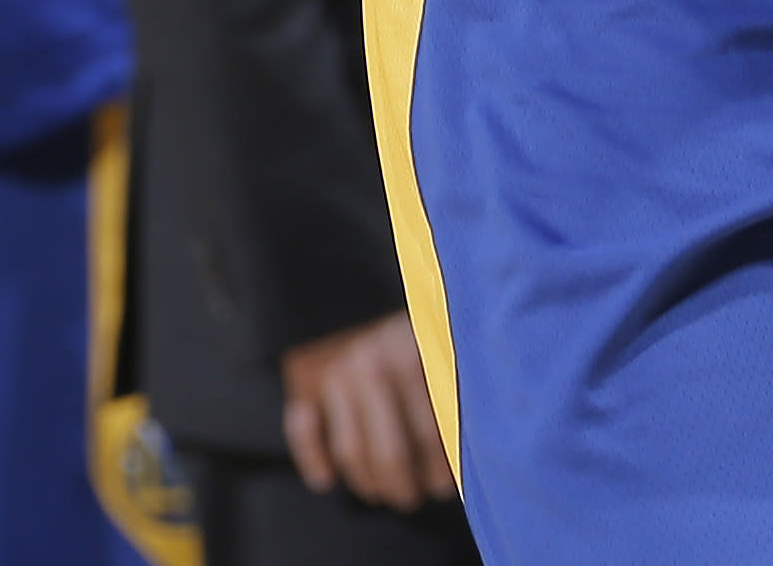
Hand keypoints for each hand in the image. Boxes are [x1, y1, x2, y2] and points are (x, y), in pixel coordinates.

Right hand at [278, 312, 454, 509]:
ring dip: (367, 483)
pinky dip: (312, 460)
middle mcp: (373, 368)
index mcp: (412, 357)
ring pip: (351, 451)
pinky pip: (303, 432)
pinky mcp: (302, 379)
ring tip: (381, 492)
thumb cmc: (398, 317)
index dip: (440, 469)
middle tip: (412, 497)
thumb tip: (470, 436)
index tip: (444, 485)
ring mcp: (335, 376)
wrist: (339, 275)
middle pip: (391, 453)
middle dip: (404, 487)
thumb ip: (448, 376)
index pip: (431, 435)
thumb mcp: (432, 333)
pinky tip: (326, 479)